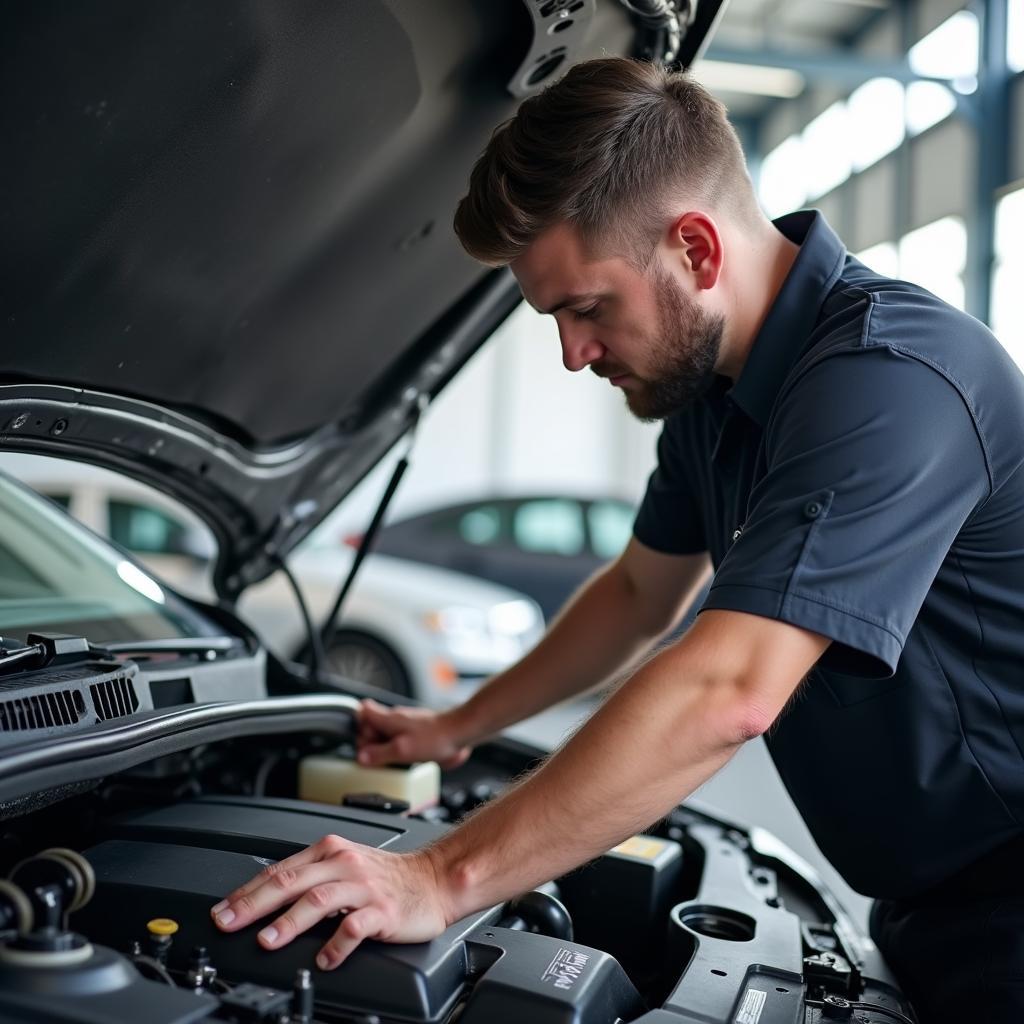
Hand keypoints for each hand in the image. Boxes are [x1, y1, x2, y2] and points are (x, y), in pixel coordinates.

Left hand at [209, 835, 451, 968]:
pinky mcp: (383, 910)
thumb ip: (311, 876)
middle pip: (292, 881)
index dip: (247, 891)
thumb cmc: (388, 877)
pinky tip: (324, 959)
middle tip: (229, 922)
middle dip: (255, 904)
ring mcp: (364, 887)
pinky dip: (336, 944)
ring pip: (319, 900)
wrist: (435, 879)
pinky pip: (355, 926)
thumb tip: (267, 898)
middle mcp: (344, 864)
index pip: (280, 870)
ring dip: (289, 922)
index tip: (222, 910)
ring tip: (267, 941)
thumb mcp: (346, 864)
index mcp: (330, 851)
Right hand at [357, 698, 471, 768]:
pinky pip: (398, 740)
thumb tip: (361, 757)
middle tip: (377, 756)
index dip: (358, 729)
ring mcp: (405, 725)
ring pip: (385, 735)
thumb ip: (379, 753)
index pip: (362, 712)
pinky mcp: (415, 733)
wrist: (459, 733)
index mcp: (388, 718)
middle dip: (370, 742)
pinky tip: (403, 760)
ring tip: (392, 759)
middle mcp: (395, 719)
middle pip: (371, 727)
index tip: (363, 744)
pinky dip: (396, 750)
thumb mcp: (402, 750)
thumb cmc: (435, 737)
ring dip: (384, 748)